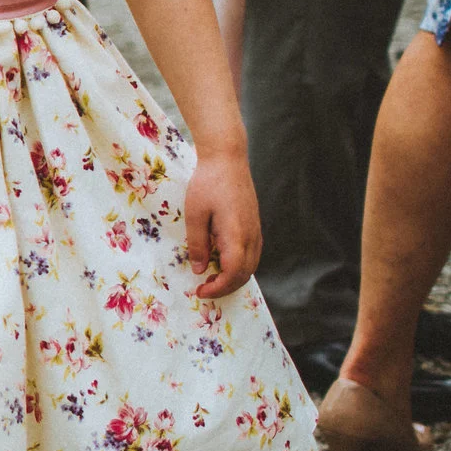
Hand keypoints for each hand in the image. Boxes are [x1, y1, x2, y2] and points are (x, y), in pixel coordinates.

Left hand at [184, 149, 261, 298]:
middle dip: (225, 287)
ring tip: (210, 278)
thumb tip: (200, 269)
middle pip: (245, 274)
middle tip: (203, 289)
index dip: (218, 288)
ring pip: (251, 266)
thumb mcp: (195, 215)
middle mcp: (252, 236)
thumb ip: (197, 244)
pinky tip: (221, 262)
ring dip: (233, 278)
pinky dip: (239, 266)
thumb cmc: (208, 183)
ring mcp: (256, 231)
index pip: (234, 274)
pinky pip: (251, 254)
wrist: (228, 159)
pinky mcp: (255, 225)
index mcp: (237, 235)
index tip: (200, 291)